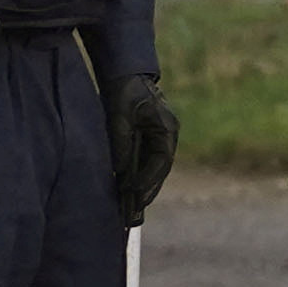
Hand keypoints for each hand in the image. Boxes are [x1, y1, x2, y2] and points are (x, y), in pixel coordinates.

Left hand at [105, 73, 179, 224]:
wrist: (126, 74)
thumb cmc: (124, 91)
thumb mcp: (120, 116)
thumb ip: (121, 143)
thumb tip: (122, 171)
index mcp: (167, 128)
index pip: (162, 161)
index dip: (149, 180)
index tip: (134, 193)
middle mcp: (168, 135)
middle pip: (160, 169)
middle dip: (148, 190)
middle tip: (134, 211)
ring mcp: (160, 137)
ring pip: (155, 168)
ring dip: (144, 186)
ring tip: (131, 208)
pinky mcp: (150, 138)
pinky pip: (147, 162)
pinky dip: (139, 176)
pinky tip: (128, 189)